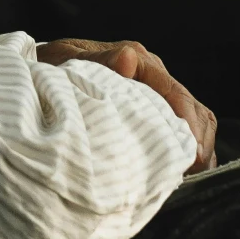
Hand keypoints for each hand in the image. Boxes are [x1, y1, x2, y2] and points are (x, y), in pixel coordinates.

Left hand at [36, 38, 217, 172]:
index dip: (188, 124)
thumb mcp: (66, 61)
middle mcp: (154, 77)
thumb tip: (128, 59)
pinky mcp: (152, 114)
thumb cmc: (51, 67)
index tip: (191, 155)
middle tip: (194, 174)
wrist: (40, 73)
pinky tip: (184, 175)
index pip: (176, 93)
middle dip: (199, 142)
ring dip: (197, 149)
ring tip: (193, 179)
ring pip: (195, 122)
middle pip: (193, 110)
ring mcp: (155, 96)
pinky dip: (187, 153)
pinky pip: (181, 132)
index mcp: (139, 61)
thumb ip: (97, 61)